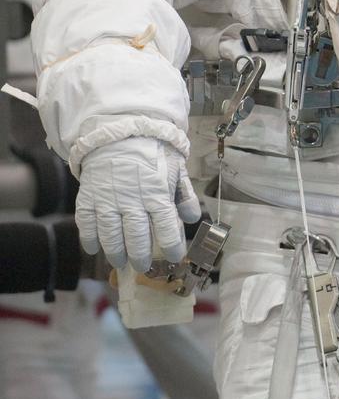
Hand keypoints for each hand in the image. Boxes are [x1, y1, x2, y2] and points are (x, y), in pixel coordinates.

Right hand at [76, 137, 201, 270]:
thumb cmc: (152, 152)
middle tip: (143, 266)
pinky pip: (87, 224)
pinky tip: (94, 248)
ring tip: (120, 261)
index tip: (175, 257)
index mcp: (157, 193)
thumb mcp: (176, 168)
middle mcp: (132, 200)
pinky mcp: (88, 197)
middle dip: (141, 256)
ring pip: (111, 235)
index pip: (166, 227)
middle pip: (137, 237)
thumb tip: (192, 219)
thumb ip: (184, 194)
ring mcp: (108, 200)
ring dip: (116, 252)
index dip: (172, 246)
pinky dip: (90, 239)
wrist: (120, 132)